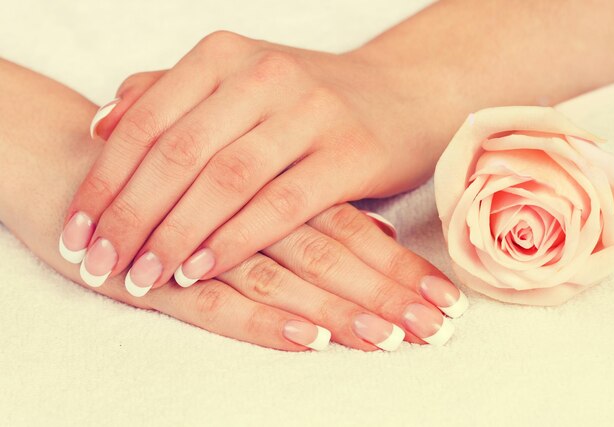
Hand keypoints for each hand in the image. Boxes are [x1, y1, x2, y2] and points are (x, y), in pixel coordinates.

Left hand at [62, 31, 440, 289]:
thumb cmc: (308, 99)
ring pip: (224, 180)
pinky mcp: (349, 153)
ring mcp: (311, 112)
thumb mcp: (237, 83)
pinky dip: (234, 239)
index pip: (145, 121)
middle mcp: (264, 75)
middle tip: (100, 263)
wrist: (402, 95)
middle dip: (131, 216)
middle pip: (178, 153)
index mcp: (226, 56)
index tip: (78, 230)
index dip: (105, 181)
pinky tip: (201, 268)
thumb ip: (170, 95)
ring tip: (143, 276)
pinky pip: (279, 204)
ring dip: (175, 235)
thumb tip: (103, 122)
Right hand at [66, 205, 467, 350]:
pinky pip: (220, 302)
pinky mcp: (163, 277)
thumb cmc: (172, 175)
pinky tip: (308, 342)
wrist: (77, 165)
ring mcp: (206, 246)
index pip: (351, 231)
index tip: (443, 299)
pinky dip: (265, 322)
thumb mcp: (246, 182)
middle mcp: (250, 213)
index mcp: (275, 187)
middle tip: (435, 328)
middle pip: (331, 258)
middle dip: (386, 296)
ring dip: (341, 313)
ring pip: (286, 280)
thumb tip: (379, 235)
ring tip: (390, 339)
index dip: (397, 268)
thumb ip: (310, 208)